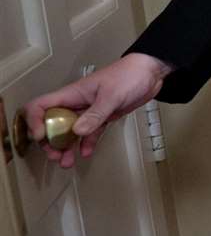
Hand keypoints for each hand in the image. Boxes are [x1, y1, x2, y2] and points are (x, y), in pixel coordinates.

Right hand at [24, 53, 171, 168]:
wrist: (150, 72)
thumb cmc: (128, 76)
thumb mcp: (112, 95)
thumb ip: (95, 114)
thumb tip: (76, 132)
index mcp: (71, 94)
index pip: (41, 106)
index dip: (34, 121)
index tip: (40, 137)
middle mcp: (75, 103)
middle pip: (52, 123)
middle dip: (50, 141)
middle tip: (56, 156)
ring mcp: (88, 111)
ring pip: (70, 132)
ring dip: (66, 147)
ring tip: (66, 163)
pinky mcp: (103, 117)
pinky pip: (90, 132)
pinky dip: (86, 143)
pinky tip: (85, 153)